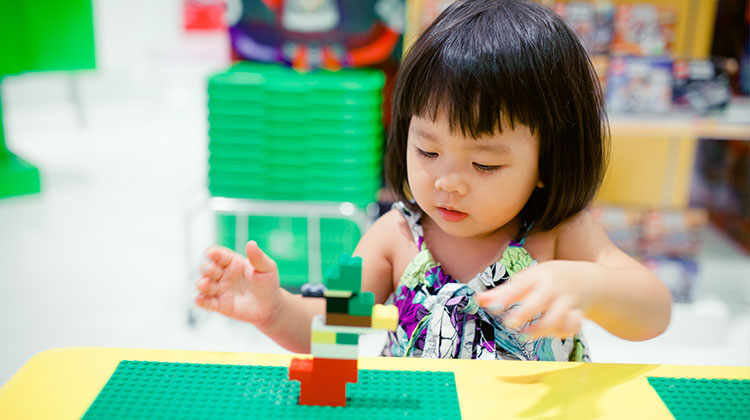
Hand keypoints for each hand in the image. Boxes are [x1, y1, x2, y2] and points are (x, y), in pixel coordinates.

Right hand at [194, 241, 281, 327]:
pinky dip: (201, 301)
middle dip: (207, 269)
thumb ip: (258, 257)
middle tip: (213, 271)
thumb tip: (251, 243)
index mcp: (232, 262)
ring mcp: (220, 289)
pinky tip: (200, 300)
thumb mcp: (267, 268)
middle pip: (207, 268)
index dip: (213, 253)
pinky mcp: (219, 305)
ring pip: (204, 285)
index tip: (211, 253)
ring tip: (205, 284)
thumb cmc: (268, 283)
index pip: (218, 254)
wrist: (271, 306)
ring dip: (201, 284)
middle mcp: (223, 274)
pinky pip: (206, 302)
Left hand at [477, 261, 594, 339]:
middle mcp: (553, 287)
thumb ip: (504, 292)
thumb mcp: (528, 280)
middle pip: (539, 301)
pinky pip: (572, 328)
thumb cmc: (548, 280)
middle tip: (510, 324)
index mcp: (538, 276)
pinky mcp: (579, 314)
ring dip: (541, 329)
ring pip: (557, 318)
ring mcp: (568, 301)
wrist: (587, 279)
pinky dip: (562, 332)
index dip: (505, 296)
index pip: (520, 285)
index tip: (491, 306)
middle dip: (524, 313)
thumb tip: (477, 300)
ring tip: (527, 334)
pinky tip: (552, 333)